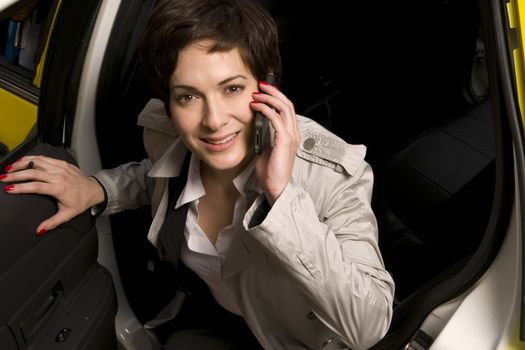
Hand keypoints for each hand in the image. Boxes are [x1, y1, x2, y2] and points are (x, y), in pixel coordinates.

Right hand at [1, 156, 104, 234]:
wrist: (94, 190)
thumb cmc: (81, 201)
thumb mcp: (67, 214)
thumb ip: (52, 222)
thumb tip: (39, 230)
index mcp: (59, 188)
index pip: (36, 186)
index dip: (21, 187)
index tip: (9, 188)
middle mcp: (59, 176)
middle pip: (33, 172)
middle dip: (15, 174)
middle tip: (3, 177)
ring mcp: (61, 167)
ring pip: (37, 162)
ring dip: (21, 164)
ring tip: (9, 168)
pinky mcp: (62, 163)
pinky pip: (44, 158)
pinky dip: (31, 158)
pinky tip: (22, 161)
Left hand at [251, 82, 299, 203]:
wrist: (275, 187)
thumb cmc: (270, 172)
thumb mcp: (267, 148)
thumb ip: (266, 135)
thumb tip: (259, 123)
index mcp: (290, 134)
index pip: (286, 109)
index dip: (276, 97)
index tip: (264, 90)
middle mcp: (293, 133)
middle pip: (287, 104)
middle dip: (274, 92)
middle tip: (261, 85)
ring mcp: (290, 136)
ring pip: (284, 108)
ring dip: (269, 99)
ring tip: (256, 95)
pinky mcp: (284, 141)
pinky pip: (277, 119)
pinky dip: (266, 110)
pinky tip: (257, 107)